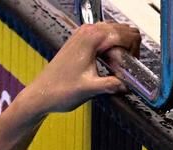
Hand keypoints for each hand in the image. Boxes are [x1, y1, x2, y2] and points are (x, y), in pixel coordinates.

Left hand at [24, 22, 140, 113]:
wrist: (40, 95)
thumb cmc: (57, 91)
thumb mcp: (90, 89)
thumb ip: (112, 84)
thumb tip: (128, 83)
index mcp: (91, 37)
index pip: (128, 35)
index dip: (132, 54)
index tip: (126, 70)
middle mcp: (87, 31)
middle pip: (125, 31)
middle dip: (129, 50)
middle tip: (122, 70)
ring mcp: (84, 34)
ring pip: (118, 33)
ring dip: (122, 49)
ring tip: (114, 69)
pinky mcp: (82, 41)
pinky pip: (107, 38)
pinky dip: (113, 49)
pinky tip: (107, 65)